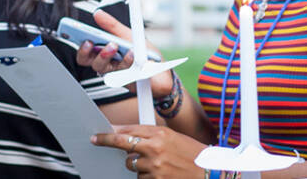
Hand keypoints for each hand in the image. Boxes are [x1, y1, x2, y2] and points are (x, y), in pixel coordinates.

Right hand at [75, 10, 172, 97]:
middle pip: (88, 62)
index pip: (85, 52)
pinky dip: (127, 61)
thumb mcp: (127, 35)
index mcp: (103, 53)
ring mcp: (115, 74)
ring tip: (115, 45)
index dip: (80, 47)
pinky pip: (121, 73)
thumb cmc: (143, 52)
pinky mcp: (125, 81)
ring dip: (107, 55)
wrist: (161, 69)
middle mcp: (106, 64)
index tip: (82, 38)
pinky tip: (132, 53)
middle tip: (93, 43)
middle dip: (88, 51)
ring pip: (102, 67)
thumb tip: (97, 13)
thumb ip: (112, 26)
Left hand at [92, 125, 209, 178]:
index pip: (127, 132)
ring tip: (155, 164)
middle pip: (124, 148)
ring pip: (131, 165)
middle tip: (100, 142)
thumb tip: (126, 136)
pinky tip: (159, 173)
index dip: (109, 135)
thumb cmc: (191, 153)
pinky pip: (140, 178)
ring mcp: (155, 167)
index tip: (97, 136)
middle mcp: (156, 149)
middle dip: (115, 147)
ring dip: (137, 165)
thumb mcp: (172, 137)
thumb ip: (150, 135)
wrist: (209, 171)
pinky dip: (146, 176)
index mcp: (161, 134)